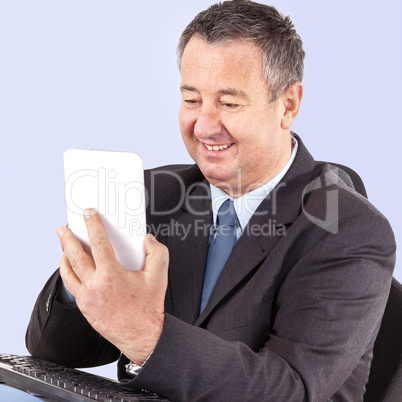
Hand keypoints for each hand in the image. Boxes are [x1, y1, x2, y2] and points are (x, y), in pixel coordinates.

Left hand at [57, 208, 167, 364]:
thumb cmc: (148, 309)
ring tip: (64, 247)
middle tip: (65, 228)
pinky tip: (72, 269)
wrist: (142, 336)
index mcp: (112, 276)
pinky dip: (68, 274)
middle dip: (67, 238)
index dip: (92, 225)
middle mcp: (95, 286)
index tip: (88, 214)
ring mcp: (87, 298)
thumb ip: (157, 253)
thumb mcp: (159, 277)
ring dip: (64, 256)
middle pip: (74, 256)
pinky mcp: (84, 308)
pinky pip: (71, 287)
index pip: (98, 243)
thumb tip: (148, 241)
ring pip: (67, 273)